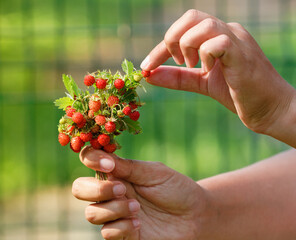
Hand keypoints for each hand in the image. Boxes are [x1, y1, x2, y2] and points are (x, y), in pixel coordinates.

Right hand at [72, 147, 211, 239]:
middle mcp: (111, 193)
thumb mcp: (154, 172)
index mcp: (117, 173)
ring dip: (112, 209)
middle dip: (95, 189)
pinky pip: (107, 233)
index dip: (91, 160)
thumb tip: (103, 158)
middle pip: (80, 189)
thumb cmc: (176, 189)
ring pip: (91, 213)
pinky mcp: (124, 234)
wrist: (196, 216)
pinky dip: (121, 227)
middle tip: (122, 189)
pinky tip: (139, 223)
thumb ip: (127, 166)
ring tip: (136, 209)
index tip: (107, 164)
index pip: (89, 161)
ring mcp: (116, 214)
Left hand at [141, 9, 295, 143]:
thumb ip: (177, 77)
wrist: (270, 110)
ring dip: (188, 47)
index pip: (183, 28)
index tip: (146, 65)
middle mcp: (228, 31)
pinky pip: (218, 42)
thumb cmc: (238, 94)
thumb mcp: (201, 83)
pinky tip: (209, 70)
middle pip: (191, 16)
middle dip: (172, 39)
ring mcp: (237, 41)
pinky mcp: (243, 55)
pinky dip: (205, 56)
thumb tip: (149, 74)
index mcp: (218, 36)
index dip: (160, 47)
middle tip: (177, 62)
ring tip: (194, 67)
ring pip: (203, 25)